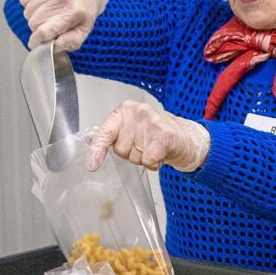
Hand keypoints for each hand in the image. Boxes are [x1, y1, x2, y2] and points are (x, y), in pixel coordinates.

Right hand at [20, 0, 106, 50]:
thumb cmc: (83, 7)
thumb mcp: (84, 29)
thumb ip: (71, 42)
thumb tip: (54, 46)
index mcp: (72, 12)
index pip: (44, 31)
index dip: (36, 39)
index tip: (35, 42)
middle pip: (33, 23)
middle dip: (39, 26)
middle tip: (50, 21)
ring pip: (27, 11)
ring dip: (34, 14)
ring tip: (49, 9)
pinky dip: (30, 1)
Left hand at [88, 101, 209, 172]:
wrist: (186, 137)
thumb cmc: (155, 134)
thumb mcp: (129, 129)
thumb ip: (110, 134)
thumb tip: (89, 138)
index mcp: (124, 110)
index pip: (106, 132)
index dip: (98, 149)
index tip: (92, 164)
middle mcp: (137, 112)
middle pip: (121, 149)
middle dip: (130, 154)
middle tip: (144, 146)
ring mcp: (152, 122)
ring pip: (135, 156)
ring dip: (143, 158)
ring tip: (153, 148)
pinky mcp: (165, 134)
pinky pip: (149, 159)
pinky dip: (154, 163)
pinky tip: (160, 155)